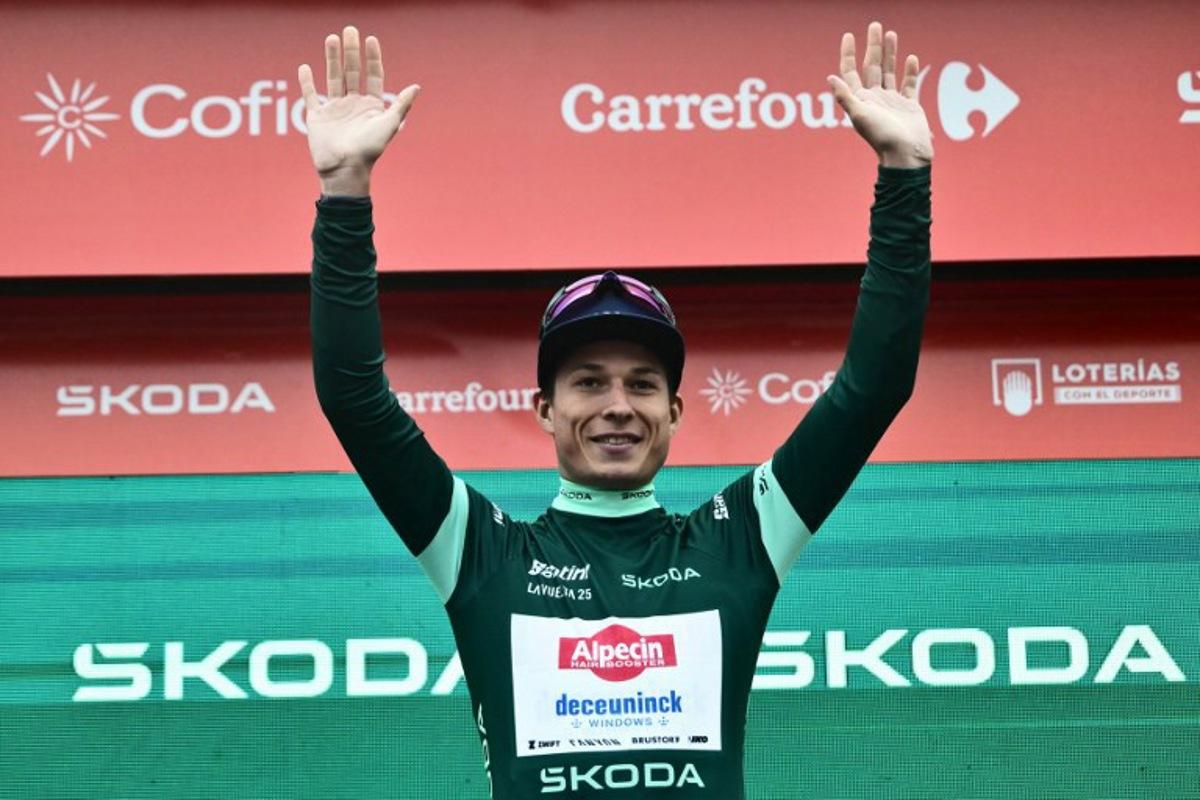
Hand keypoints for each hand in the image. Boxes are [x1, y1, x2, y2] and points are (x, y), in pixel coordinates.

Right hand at [298, 26, 419, 195]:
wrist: (346, 169)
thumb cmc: (370, 150)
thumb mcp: (389, 125)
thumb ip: (400, 105)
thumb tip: (416, 86)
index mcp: (371, 106)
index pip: (372, 76)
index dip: (372, 58)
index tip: (371, 39)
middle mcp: (353, 105)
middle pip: (352, 72)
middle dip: (351, 51)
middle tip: (349, 30)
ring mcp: (335, 109)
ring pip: (333, 78)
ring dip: (332, 58)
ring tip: (331, 38)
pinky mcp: (317, 117)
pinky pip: (311, 95)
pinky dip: (307, 82)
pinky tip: (305, 67)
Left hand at [827, 22, 932, 167]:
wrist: (905, 155)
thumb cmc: (881, 137)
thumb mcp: (860, 115)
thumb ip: (845, 96)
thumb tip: (830, 77)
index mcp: (861, 100)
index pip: (851, 72)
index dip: (849, 54)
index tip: (849, 35)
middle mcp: (875, 98)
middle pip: (872, 67)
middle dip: (873, 46)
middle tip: (875, 25)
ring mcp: (892, 101)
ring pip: (890, 72)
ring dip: (890, 53)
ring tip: (891, 34)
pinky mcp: (909, 106)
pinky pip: (909, 84)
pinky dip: (910, 71)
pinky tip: (910, 58)